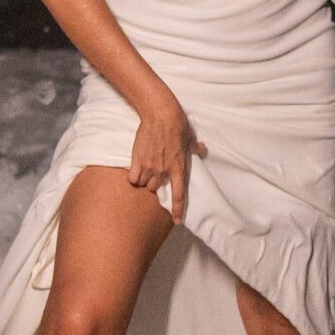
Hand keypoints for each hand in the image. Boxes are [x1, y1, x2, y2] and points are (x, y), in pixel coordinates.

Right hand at [128, 103, 204, 221]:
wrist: (160, 114)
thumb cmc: (177, 124)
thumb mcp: (189, 137)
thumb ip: (194, 147)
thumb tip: (202, 148)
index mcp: (178, 167)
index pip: (179, 194)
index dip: (178, 209)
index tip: (177, 221)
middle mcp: (164, 170)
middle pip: (155, 189)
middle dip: (155, 184)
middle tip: (154, 175)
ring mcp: (150, 166)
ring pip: (144, 184)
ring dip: (143, 180)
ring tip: (144, 171)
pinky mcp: (137, 160)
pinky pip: (132, 178)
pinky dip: (133, 176)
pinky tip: (134, 171)